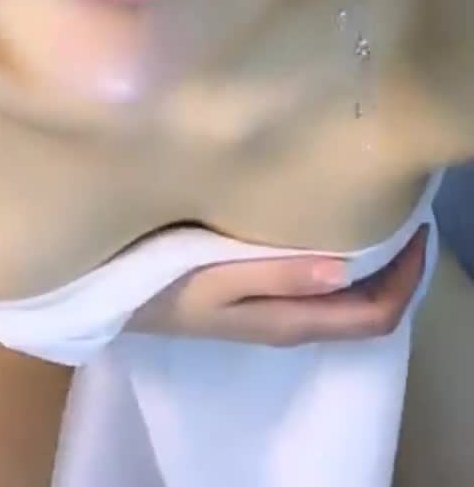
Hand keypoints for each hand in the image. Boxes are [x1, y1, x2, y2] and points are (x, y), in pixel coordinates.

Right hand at [126, 225, 427, 345]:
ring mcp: (272, 308)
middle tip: (405, 205)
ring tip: (377, 204)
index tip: (417, 225)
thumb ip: (277, 275)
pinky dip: (341, 253)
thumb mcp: (213, 278)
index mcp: (287, 320)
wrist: (108, 297)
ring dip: (371, 258)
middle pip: (367, 306)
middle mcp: (289, 320)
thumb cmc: (159, 282)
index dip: (407, 278)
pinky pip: (319, 280)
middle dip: (397, 265)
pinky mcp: (255, 291)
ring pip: (345, 293)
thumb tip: (345, 268)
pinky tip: (329, 217)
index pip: (374, 315)